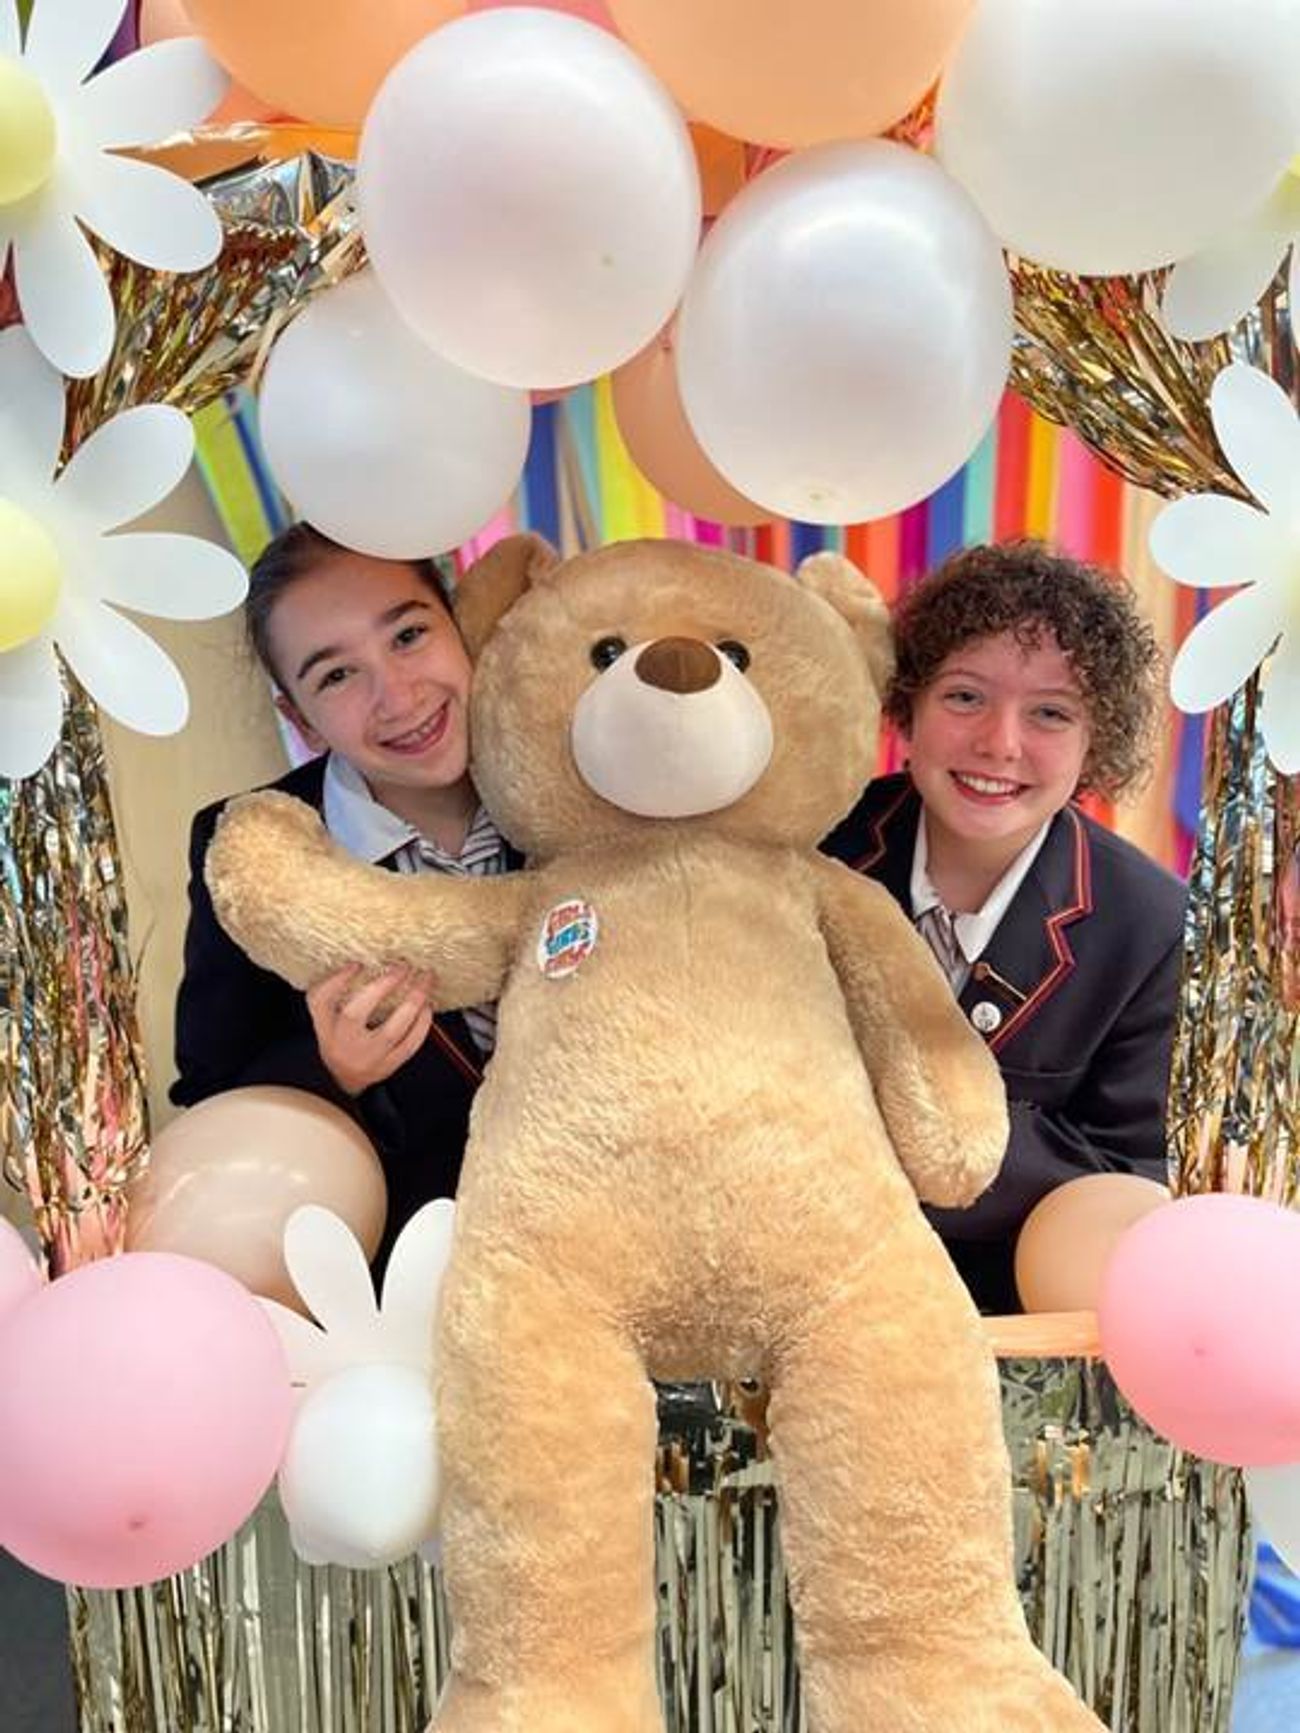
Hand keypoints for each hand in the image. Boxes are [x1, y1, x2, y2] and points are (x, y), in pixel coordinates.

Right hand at [307, 965, 433, 1096]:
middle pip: (353, 1014)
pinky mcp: (388, 1066)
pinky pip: (409, 1045)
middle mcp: (342, 1042)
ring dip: (412, 1003)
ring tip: (425, 979)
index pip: (321, 999)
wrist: (347, 1077)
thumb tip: (358, 962)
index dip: (336, 980)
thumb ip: (333, 989)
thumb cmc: (339, 1037)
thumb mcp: (325, 1015)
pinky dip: (422, 1024)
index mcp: (325, 1025)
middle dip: (380, 987)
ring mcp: (366, 1057)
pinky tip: (427, 1005)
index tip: (356, 964)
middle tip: (403, 966)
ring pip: (391, 1031)